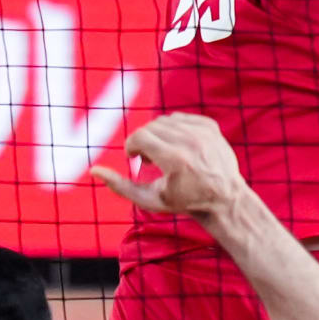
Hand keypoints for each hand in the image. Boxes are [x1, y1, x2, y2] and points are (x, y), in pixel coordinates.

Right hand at [90, 113, 248, 219]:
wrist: (225, 198)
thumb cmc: (185, 202)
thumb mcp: (150, 200)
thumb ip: (120, 187)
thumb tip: (94, 171)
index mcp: (175, 159)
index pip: (140, 137)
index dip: (131, 146)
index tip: (133, 158)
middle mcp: (189, 142)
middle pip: (150, 127)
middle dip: (143, 141)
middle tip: (148, 159)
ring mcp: (202, 132)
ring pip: (164, 120)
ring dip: (157, 134)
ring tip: (162, 152)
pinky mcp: (210, 126)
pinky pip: (180, 117)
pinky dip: (173, 129)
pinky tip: (176, 145)